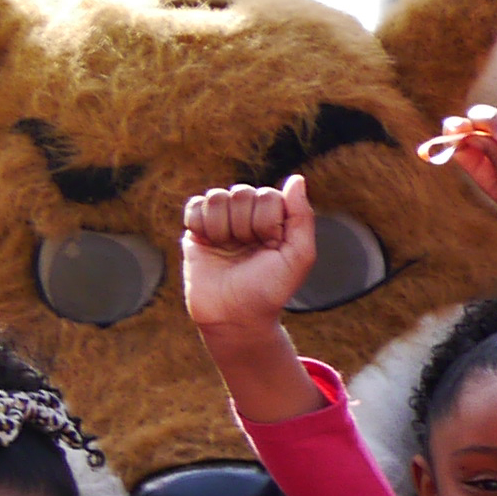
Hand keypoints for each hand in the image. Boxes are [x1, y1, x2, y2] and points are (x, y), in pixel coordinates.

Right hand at [180, 178, 318, 337]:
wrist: (234, 316)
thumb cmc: (270, 289)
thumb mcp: (299, 256)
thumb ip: (301, 216)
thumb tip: (296, 178)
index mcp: (275, 219)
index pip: (268, 195)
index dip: (267, 223)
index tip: (269, 247)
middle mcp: (248, 216)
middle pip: (241, 193)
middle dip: (245, 226)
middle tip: (246, 252)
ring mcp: (222, 221)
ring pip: (217, 197)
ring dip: (222, 228)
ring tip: (227, 250)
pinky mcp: (196, 230)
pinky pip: (195, 206)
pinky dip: (201, 225)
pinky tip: (208, 243)